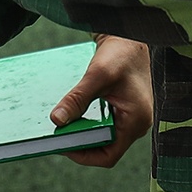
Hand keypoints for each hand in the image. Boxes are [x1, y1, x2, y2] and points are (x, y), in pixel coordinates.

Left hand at [51, 36, 151, 167]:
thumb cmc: (121, 52)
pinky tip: (72, 114)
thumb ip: (77, 98)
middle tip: (57, 136)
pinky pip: (104, 124)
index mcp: (136, 121)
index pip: (109, 156)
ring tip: (62, 126)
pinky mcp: (123, 109)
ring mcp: (130, 117)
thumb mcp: (97, 75)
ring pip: (103, 136)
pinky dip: (87, 122)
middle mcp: (136, 124)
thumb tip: (56, 120)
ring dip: (83, 132)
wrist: (130, 35)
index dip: (84, 155)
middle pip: (105, 147)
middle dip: (81, 143)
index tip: (62, 145)